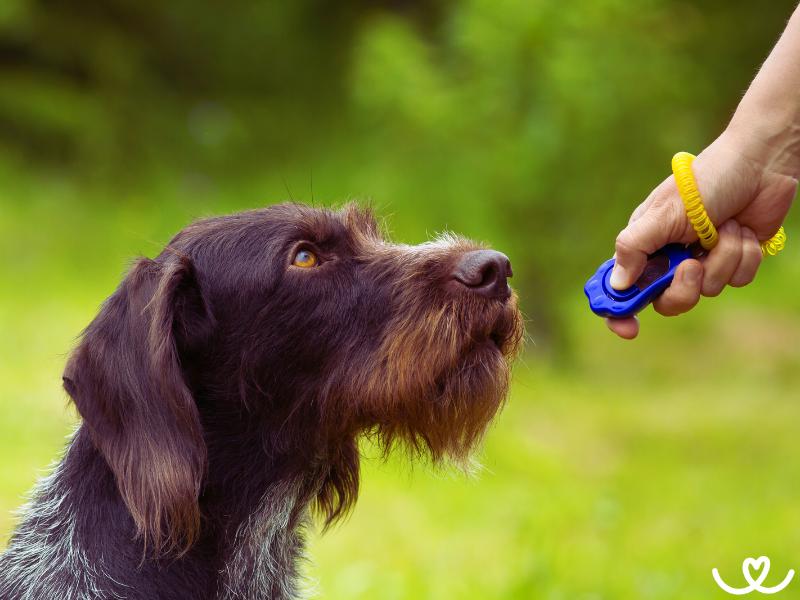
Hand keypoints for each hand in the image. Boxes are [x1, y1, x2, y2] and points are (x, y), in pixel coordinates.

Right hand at [606, 130, 795, 338]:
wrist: (759, 165)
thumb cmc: (705, 181)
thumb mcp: (662, 214)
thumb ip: (634, 248)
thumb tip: (618, 285)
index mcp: (643, 245)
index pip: (620, 287)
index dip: (619, 311)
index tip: (629, 329)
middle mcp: (669, 258)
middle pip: (666, 301)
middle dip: (684, 287)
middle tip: (692, 265)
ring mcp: (702, 261)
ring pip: (707, 291)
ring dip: (722, 258)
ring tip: (725, 227)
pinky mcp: (732, 261)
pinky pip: (736, 281)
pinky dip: (743, 256)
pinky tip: (742, 230)